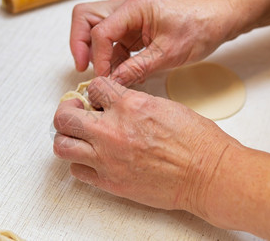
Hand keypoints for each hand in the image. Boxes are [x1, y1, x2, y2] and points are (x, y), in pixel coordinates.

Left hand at [53, 77, 241, 215]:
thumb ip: (133, 103)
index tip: (96, 97)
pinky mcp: (110, 182)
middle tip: (75, 112)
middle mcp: (113, 131)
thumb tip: (115, 104)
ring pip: (62, 145)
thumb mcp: (164, 106)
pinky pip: (78, 171)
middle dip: (67, 111)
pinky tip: (92, 160)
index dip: (94, 91)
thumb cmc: (196, 142)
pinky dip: (81, 163)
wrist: (207, 175)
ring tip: (78, 137)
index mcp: (130, 106)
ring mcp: (108, 159)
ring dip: (67, 138)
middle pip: (65, 116)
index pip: (93, 87)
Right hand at [70, 0, 234, 85]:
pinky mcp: (133, 28)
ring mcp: (128, 17)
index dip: (97, 56)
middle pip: (85, 18)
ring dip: (95, 52)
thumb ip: (136, 68)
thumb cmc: (198, 28)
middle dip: (80, 43)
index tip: (103, 77)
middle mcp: (127, 8)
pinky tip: (119, 72)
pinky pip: (111, 41)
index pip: (100, 30)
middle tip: (84, 67)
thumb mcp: (167, 54)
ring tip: (106, 74)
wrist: (216, 21)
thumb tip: (112, 82)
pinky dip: (110, 57)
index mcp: (135, 7)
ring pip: (94, 29)